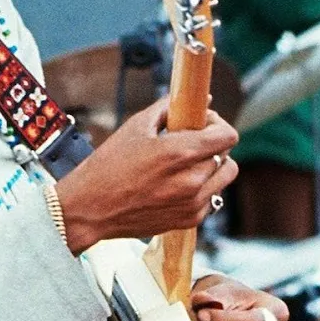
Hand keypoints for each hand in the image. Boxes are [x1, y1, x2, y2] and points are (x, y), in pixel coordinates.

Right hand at [57, 99, 237, 251]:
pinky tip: (177, 184)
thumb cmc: (109, 165)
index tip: (203, 123)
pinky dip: (202, 189)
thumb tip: (201, 100)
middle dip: (213, 145)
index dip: (218, 125)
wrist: (91, 209)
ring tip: (187, 164)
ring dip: (212, 167)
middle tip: (191, 142)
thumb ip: (171, 109)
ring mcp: (193, 203)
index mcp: (181, 153)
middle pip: (227, 156)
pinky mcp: (190, 220)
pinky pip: (211, 198)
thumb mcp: (136, 127)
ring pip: (224, 178)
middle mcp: (192, 180)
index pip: (228, 135)